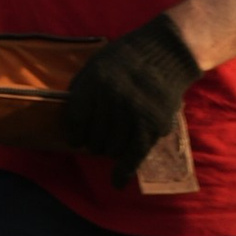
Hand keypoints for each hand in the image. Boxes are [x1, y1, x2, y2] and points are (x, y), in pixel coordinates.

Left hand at [59, 13, 199, 183]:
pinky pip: (134, 155)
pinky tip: (117, 182)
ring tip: (113, 144)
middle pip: (94, 138)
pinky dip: (124, 171)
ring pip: (112, 149)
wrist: (164, 53)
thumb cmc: (125, 59)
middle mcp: (112, 99)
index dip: (74, 134)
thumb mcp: (95, 65)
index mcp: (94, 82)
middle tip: (99, 139)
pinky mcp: (153, 124)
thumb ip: (82, 91)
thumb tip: (72, 122)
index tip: (76, 139)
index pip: (75, 120)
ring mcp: (134, 112)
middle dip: (93, 142)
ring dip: (109, 151)